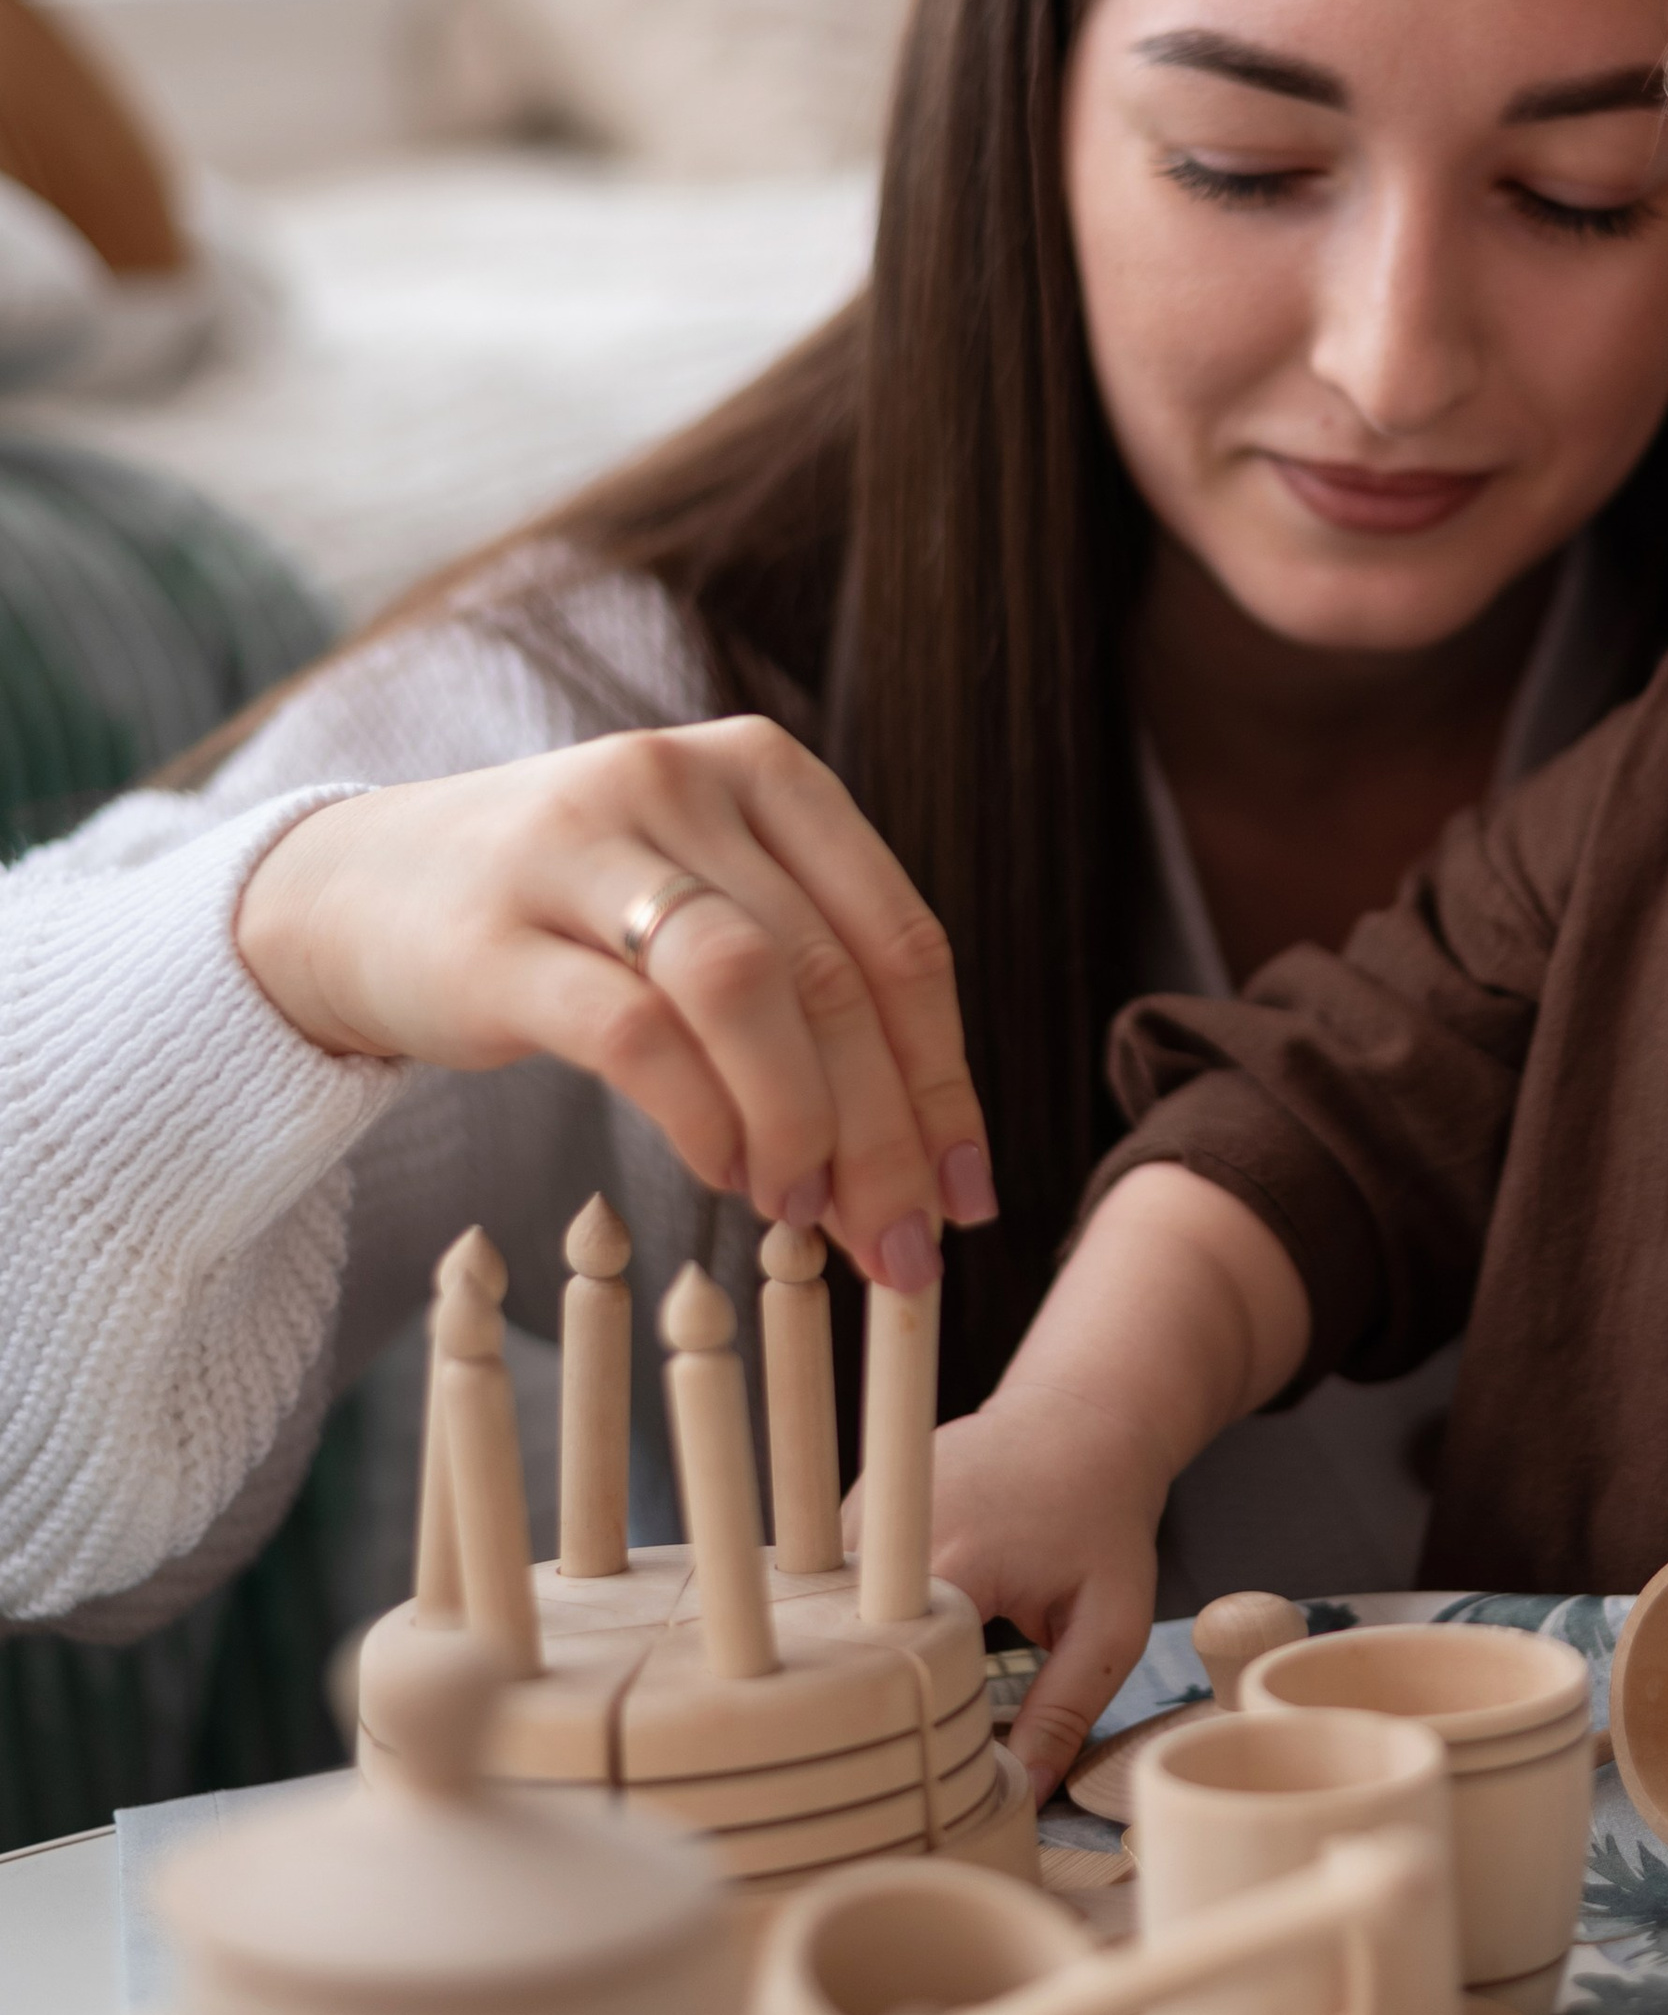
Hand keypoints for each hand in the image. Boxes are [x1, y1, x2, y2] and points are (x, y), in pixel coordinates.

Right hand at [235, 720, 994, 1284]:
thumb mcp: (704, 908)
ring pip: (746, 984)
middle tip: (906, 1245)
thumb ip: (807, 988)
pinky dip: (705, 1119)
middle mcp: (681, 782)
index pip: (896, 934)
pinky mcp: (497, 933)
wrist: (351, 892)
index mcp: (763, 769)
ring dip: (803, 1121)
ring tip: (810, 1215)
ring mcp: (583, 844)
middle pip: (830, 973)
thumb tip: (925, 1156)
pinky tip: (727, 1176)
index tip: (970, 1189)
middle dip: (887, 1128)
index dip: (944, 1076)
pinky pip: (637, 1032)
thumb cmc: (567, 921)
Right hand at [856, 1384, 1166, 1800]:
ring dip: (852, 1662)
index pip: (894, 1673)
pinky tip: (878, 1653)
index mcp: (948, 1561)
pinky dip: (853, 1622)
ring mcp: (859, 1511)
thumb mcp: (1113, 1621)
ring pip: (825, 1618)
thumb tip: (1025, 1789)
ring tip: (877, 1713)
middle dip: (868, 1706)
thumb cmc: (1104, 1517)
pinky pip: (831, 1588)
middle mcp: (885, 1531)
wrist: (1081, 1417)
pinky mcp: (853, 1509)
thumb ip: (1067, 1707)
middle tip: (891, 1761)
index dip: (908, 1733)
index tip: (928, 1776)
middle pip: (845, 1649)